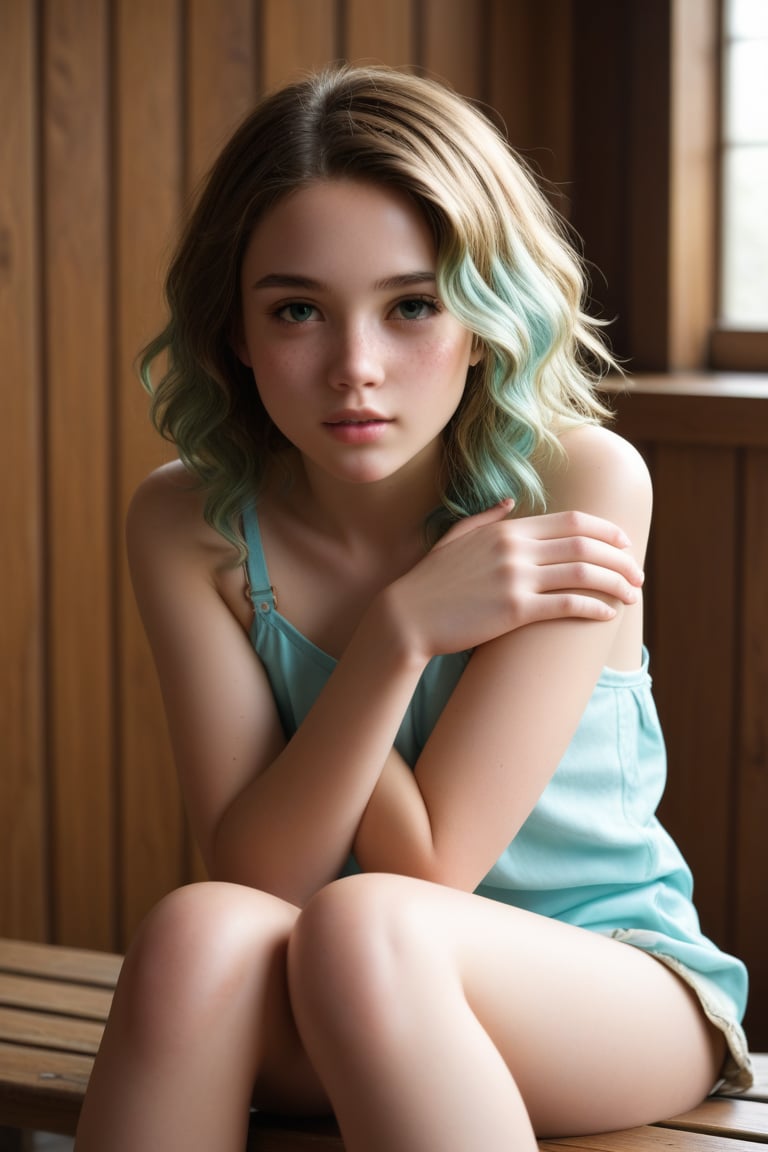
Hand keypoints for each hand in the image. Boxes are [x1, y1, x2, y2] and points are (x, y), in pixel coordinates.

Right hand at [382, 500, 643, 658]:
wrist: (406, 617)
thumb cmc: (430, 581)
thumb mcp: (456, 538)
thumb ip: (486, 517)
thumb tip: (510, 501)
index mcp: (507, 528)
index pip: (572, 521)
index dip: (606, 531)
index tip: (624, 543)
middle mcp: (515, 548)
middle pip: (585, 545)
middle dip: (620, 558)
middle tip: (637, 574)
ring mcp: (515, 577)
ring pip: (583, 572)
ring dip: (615, 583)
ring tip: (631, 595)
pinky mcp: (513, 609)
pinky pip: (566, 604)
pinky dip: (593, 606)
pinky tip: (606, 614)